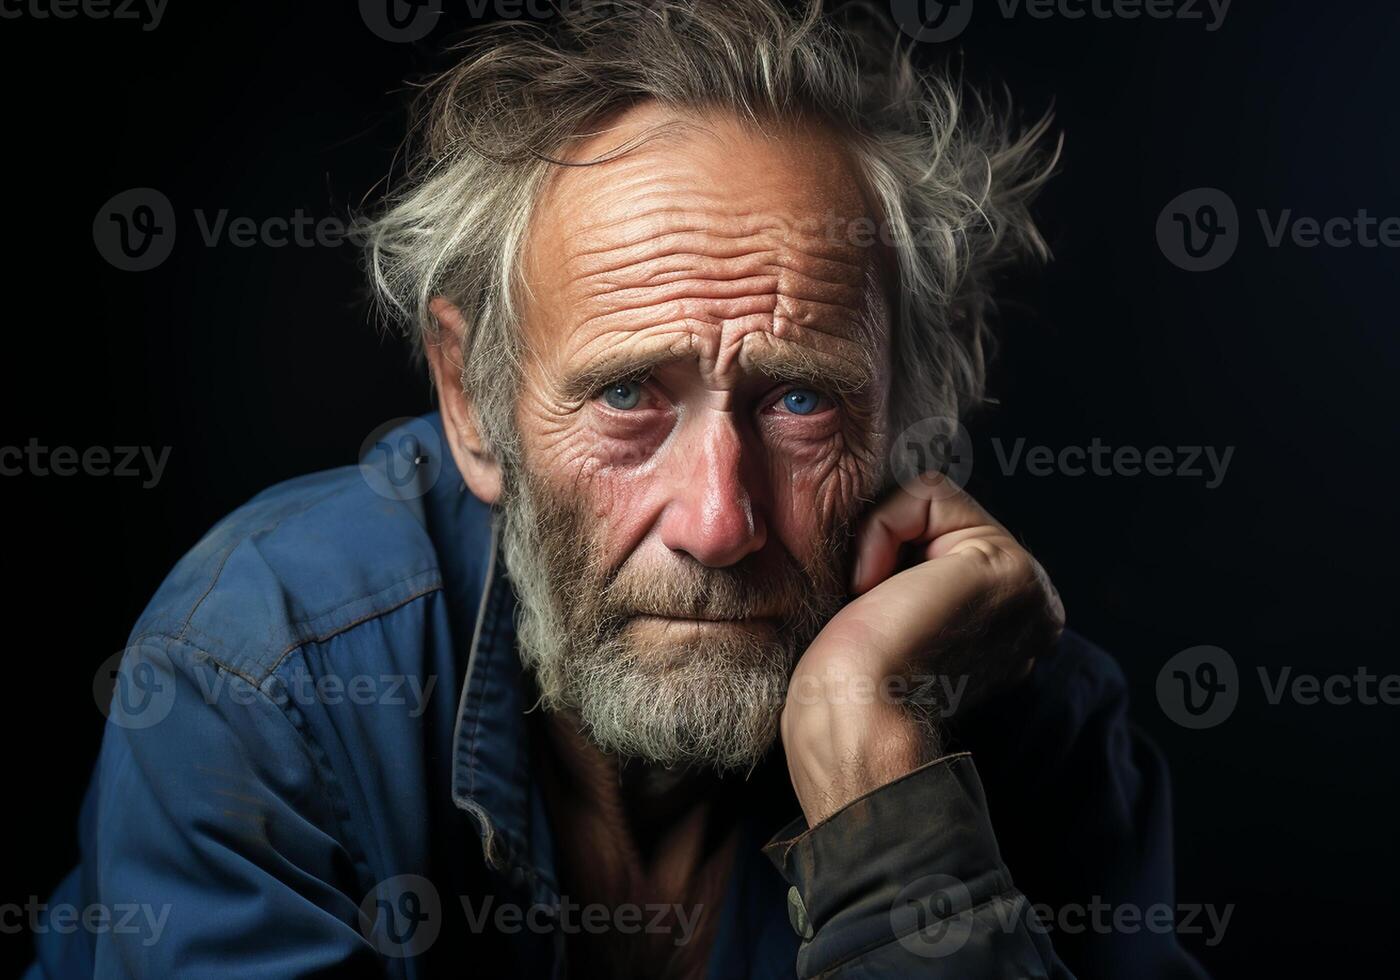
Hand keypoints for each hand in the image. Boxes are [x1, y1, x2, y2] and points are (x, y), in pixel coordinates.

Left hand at [780, 475, 1064, 824]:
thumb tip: (895, 530)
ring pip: (933, 499)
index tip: (874, 609)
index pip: (943, 533)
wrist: (849, 720)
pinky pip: (926, 493)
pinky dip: (881, 529)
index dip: (890, 554)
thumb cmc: (847, 681)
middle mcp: (1035, 605)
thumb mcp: (897, 613)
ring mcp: (1029, 586)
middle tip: (873, 606)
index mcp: (1014, 621)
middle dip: (889, 545)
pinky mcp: (1004, 565)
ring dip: (883, 541)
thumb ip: (919, 573)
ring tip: (879, 602)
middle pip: (940, 512)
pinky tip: (876, 590)